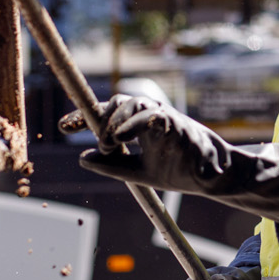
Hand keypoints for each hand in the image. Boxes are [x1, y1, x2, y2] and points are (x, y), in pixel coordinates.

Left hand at [60, 94, 278, 224]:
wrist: (215, 179)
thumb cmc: (181, 170)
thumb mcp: (140, 171)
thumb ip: (113, 164)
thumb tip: (82, 157)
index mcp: (141, 126)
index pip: (110, 112)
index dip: (86, 116)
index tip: (62, 126)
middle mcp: (153, 117)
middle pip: (122, 100)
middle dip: (103, 116)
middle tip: (101, 142)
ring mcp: (167, 120)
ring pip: (137, 102)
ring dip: (117, 119)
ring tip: (111, 142)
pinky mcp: (180, 128)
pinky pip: (155, 117)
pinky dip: (135, 124)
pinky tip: (122, 138)